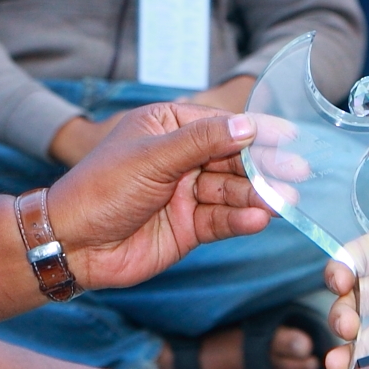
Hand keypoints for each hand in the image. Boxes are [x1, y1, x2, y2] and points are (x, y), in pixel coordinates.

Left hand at [48, 99, 269, 291]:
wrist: (72, 244)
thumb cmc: (100, 188)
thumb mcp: (152, 157)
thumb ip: (202, 142)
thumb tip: (247, 125)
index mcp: (167, 127)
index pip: (221, 124)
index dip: (256, 130)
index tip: (290, 135)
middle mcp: (180, 158)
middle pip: (232, 159)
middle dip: (264, 167)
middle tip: (297, 173)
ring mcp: (185, 193)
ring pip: (231, 191)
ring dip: (258, 196)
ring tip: (283, 201)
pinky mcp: (188, 227)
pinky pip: (222, 220)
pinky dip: (241, 219)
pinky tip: (258, 219)